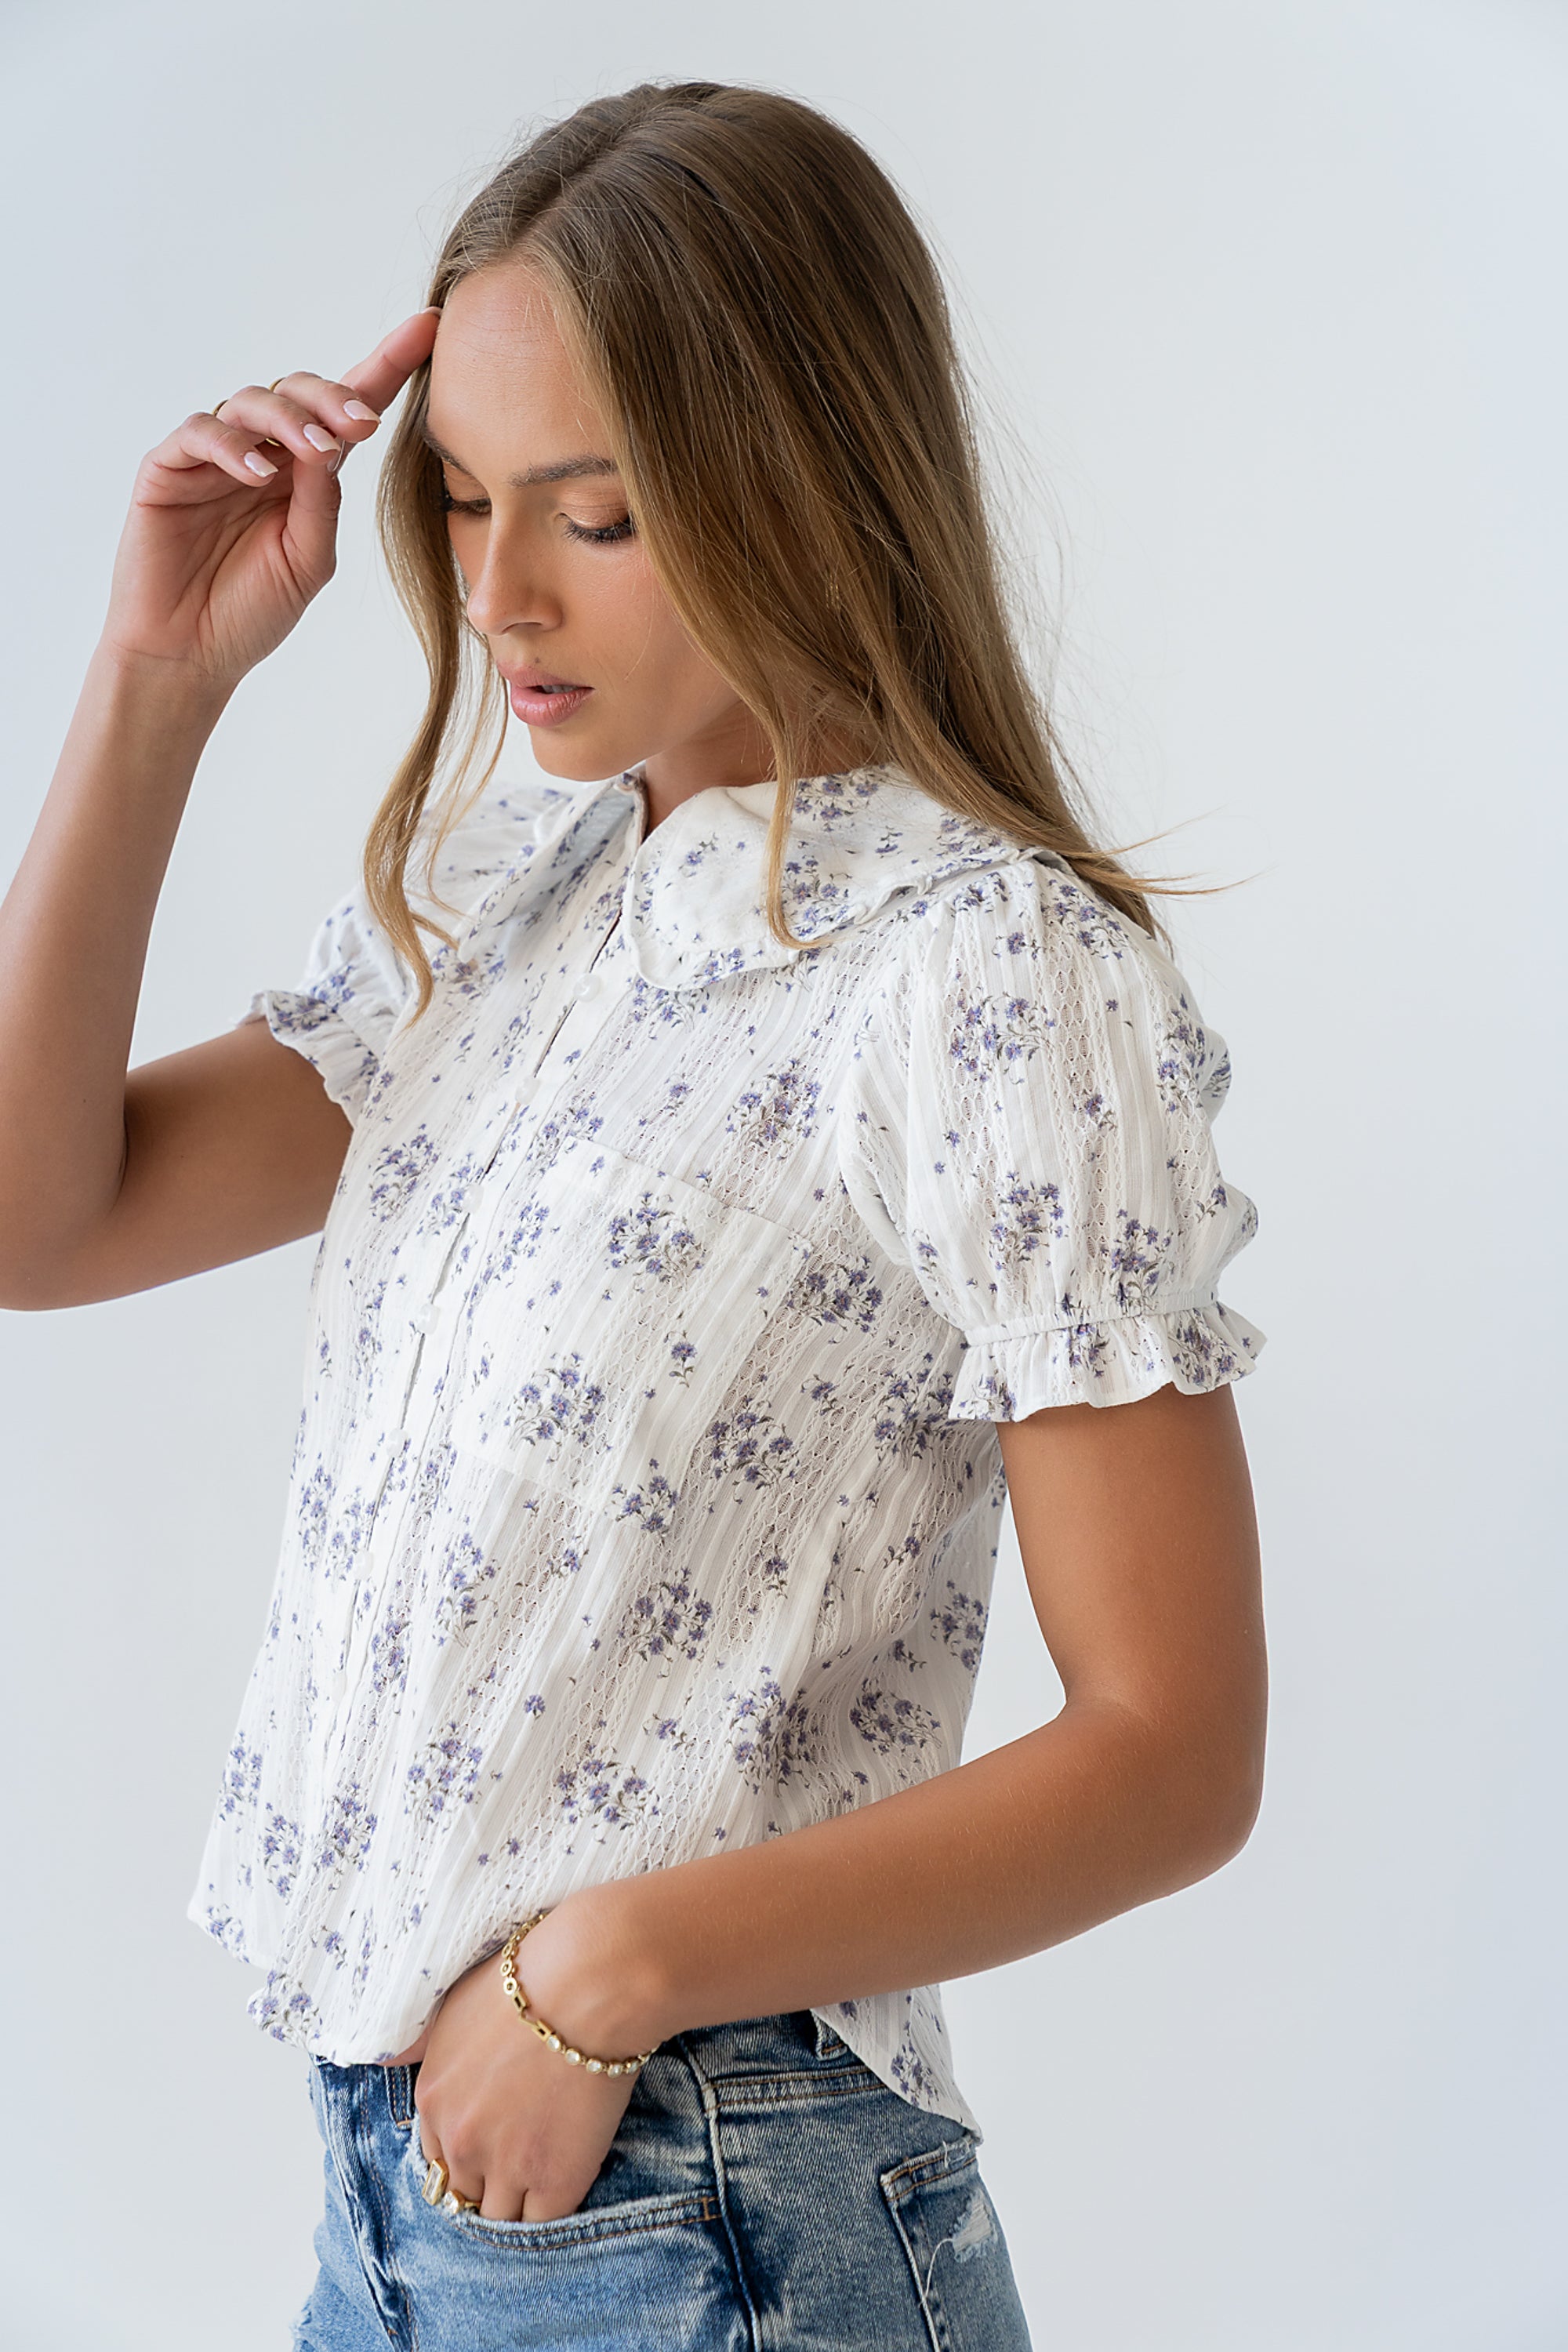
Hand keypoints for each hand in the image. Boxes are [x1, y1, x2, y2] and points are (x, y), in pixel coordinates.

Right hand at [100, 305, 440, 687]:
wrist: (188, 656)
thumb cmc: (252, 613)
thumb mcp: (308, 561)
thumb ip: (322, 504)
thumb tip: (333, 444)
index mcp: (305, 474)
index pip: (347, 410)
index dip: (388, 365)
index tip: (430, 329)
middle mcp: (262, 453)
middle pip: (300, 391)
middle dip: (335, 396)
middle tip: (362, 421)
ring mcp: (213, 457)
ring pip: (252, 401)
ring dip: (290, 418)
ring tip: (316, 449)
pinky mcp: (168, 467)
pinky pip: (201, 432)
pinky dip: (232, 445)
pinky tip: (260, 472)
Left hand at [401, 1904, 647, 2222]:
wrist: (587, 1988)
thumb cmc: (528, 1981)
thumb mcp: (453, 2003)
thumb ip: (420, 2044)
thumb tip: (385, 2060)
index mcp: (433, 2099)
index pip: (435, 2155)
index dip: (463, 2153)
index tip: (488, 2144)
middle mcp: (459, 2141)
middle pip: (462, 2193)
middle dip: (486, 2182)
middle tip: (517, 2163)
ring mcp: (506, 2166)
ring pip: (499, 2217)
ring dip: (516, 2203)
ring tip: (542, 2179)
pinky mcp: (556, 2181)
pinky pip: (544, 2222)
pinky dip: (551, 2210)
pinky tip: (566, 2184)